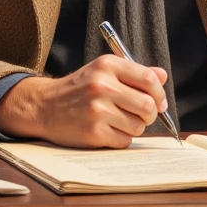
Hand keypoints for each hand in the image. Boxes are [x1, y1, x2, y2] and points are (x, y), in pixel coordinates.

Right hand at [0, 55, 169, 147]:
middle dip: (150, 114)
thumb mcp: (102, 72)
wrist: (44, 107)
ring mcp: (97, 110)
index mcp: (107, 66)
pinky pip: (125, 141)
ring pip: (138, 126)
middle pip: (148, 106)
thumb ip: (133, 73)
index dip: (159, 94)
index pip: (149, 79)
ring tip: (118, 122)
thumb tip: (162, 77)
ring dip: (134, 127)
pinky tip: (107, 131)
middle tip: (142, 115)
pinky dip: (121, 139)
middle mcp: (102, 86)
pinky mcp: (94, 132)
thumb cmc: (78, 89)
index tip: (158, 102)